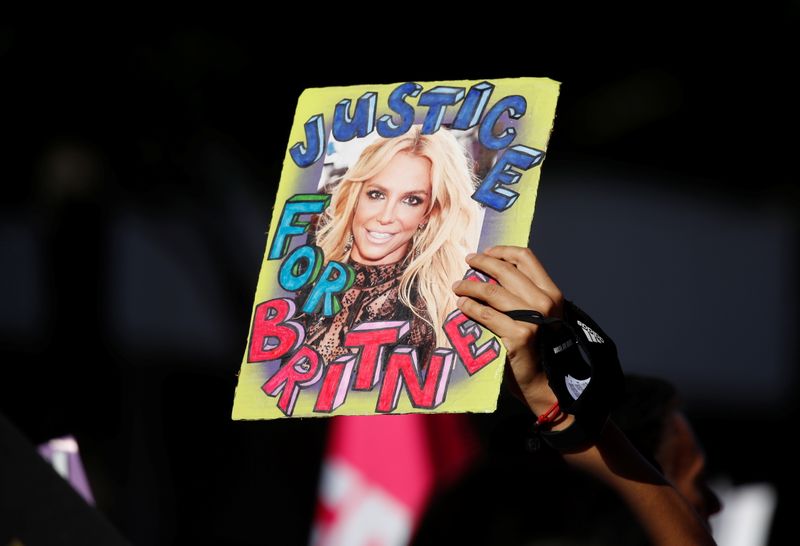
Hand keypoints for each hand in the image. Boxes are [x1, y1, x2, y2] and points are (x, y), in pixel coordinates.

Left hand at [452, 246, 563, 415]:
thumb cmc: (536, 346)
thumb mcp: (539, 313)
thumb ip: (523, 293)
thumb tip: (492, 269)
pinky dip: (470, 307)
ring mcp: (533, 319)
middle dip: (482, 262)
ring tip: (457, 286)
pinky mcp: (518, 335)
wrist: (542, 381)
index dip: (502, 251)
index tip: (485, 252)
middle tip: (467, 262)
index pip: (526, 257)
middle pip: (506, 270)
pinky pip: (486, 314)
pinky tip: (461, 304)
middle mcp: (545, 302)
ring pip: (492, 291)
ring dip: (469, 285)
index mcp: (551, 292)